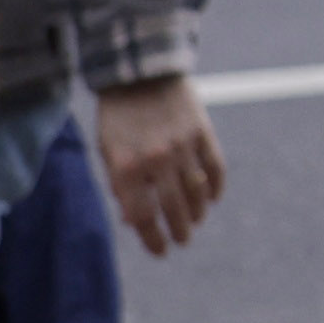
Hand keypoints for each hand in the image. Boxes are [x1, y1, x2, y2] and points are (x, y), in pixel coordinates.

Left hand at [94, 74, 224, 256]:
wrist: (139, 71)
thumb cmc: (118, 116)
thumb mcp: (108, 151)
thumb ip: (119, 185)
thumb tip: (133, 221)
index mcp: (125, 167)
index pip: (143, 217)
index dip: (153, 239)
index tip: (160, 251)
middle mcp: (154, 159)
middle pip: (173, 210)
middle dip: (178, 232)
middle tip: (182, 241)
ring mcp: (181, 145)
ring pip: (196, 193)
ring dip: (196, 214)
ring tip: (194, 223)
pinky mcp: (201, 132)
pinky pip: (214, 169)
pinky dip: (215, 188)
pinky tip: (211, 199)